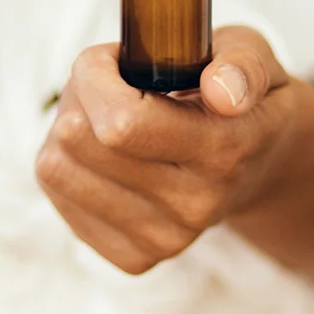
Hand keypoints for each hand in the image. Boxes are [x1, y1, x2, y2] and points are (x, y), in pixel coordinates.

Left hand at [36, 26, 313, 274]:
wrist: (258, 166)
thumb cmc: (241, 98)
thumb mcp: (254, 56)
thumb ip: (243, 65)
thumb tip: (221, 91)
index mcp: (225, 151)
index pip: (122, 125)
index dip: (95, 77)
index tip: (112, 57)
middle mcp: (195, 206)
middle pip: (77, 140)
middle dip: (80, 95)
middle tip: (112, 84)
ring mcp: (163, 239)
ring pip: (55, 167)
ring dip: (67, 127)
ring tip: (107, 115)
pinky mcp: (134, 257)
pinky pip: (56, 195)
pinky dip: (68, 163)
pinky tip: (105, 154)